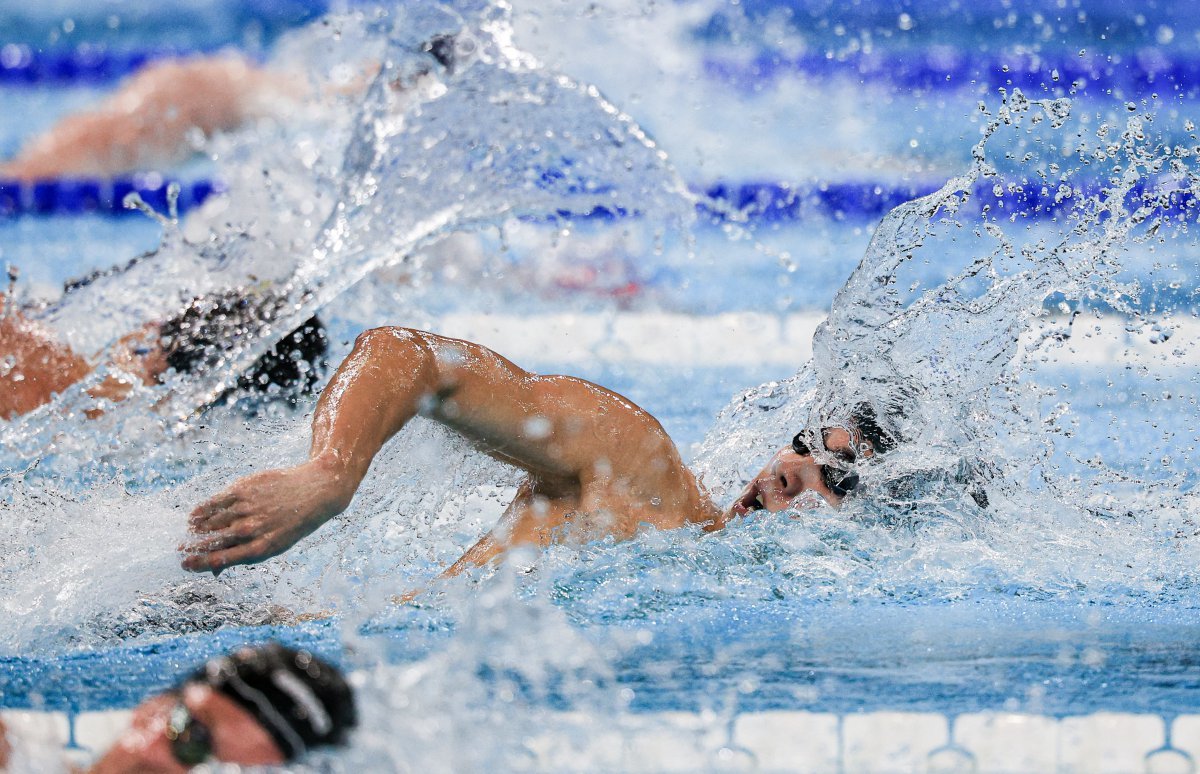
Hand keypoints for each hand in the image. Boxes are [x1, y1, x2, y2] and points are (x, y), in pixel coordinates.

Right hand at [182, 459, 352, 574]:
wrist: (314, 491)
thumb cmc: (291, 523)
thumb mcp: (273, 546)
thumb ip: (243, 556)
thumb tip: (214, 571)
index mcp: (259, 549)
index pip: (219, 560)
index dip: (198, 564)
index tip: (184, 564)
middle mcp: (250, 530)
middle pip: (210, 541)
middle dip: (191, 547)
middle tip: (181, 549)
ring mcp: (245, 508)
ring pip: (209, 522)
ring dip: (196, 529)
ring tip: (190, 532)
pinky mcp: (242, 489)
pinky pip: (213, 502)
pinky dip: (201, 511)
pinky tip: (195, 516)